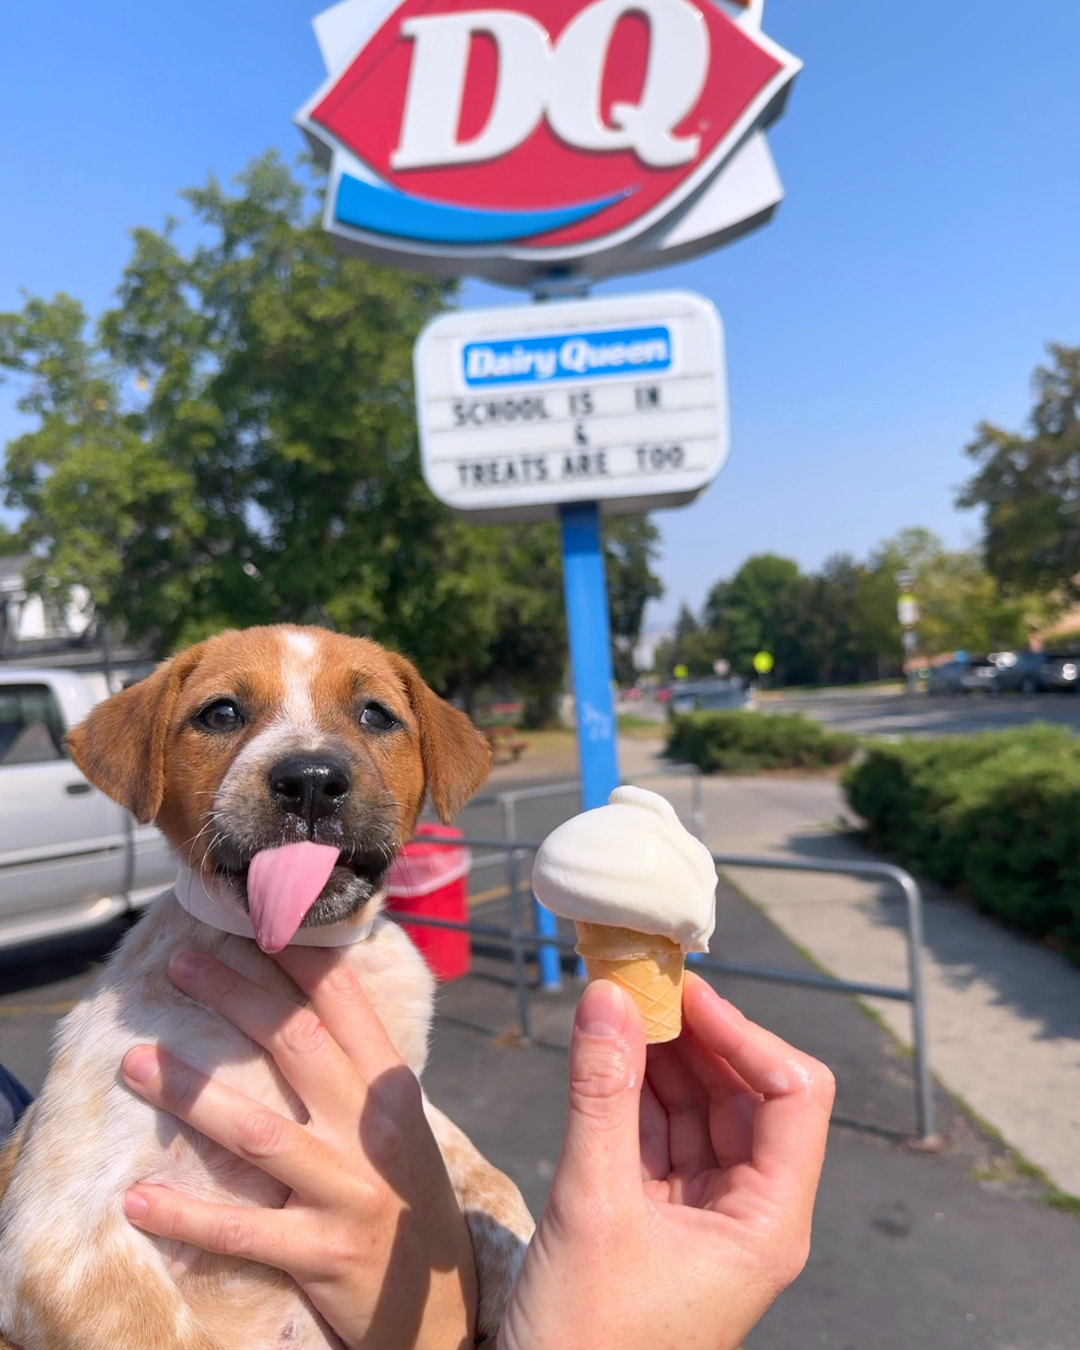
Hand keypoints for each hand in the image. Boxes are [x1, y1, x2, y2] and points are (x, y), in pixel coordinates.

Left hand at [120, 947, 476, 1349]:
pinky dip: (187, 1215)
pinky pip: (242, 1231)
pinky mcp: (321, 1253)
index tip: (258, 920)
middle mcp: (372, 1131)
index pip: (345, 1006)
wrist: (440, 1310)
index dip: (301, 959)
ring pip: (257, 1130)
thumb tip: (299, 1003)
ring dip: (190, 1092)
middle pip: (296, 1046)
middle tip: (181, 964)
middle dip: (235, 997)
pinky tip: (137, 1199)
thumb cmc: (407, 1201)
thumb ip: (356, 1071)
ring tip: (134, 1061)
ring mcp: (347, 1191)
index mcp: (391, 1091)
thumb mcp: (398, 1126)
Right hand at [498, 973, 834, 1349]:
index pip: (793, 1097)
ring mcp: (702, 1216)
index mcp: (768, 1222)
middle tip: (642, 984)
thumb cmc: (587, 1341)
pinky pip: (657, 1134)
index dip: (745, 1035)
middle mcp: (748, 1214)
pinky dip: (633, 1091)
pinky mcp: (657, 1219)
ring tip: (618, 1003)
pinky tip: (605, 1052)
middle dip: (696, 1036)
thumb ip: (602, 1097)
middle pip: (744, 1094)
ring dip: (660, 1055)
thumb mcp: (592, 1208)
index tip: (685, 995)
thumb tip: (607, 996)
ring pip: (697, 1110)